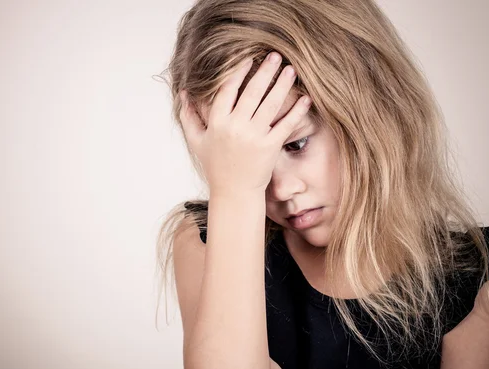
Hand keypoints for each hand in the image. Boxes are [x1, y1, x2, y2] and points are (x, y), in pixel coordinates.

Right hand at [178, 52, 311, 196]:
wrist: (234, 193)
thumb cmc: (215, 166)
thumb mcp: (196, 141)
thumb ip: (188, 116)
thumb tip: (183, 93)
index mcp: (217, 123)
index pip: (228, 90)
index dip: (238, 72)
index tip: (248, 57)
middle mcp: (235, 127)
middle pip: (252, 92)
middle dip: (265, 72)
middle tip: (276, 56)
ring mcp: (254, 137)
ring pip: (270, 104)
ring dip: (282, 85)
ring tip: (291, 70)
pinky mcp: (270, 147)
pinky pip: (285, 124)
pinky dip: (296, 111)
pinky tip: (305, 98)